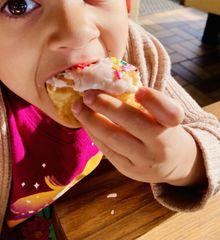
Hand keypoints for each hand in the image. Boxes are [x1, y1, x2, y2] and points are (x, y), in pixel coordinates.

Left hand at [72, 87, 206, 186]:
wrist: (174, 162)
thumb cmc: (162, 126)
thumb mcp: (163, 113)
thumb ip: (146, 100)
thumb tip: (107, 82)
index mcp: (173, 124)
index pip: (169, 113)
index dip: (154, 101)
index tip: (139, 91)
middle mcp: (162, 144)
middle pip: (134, 123)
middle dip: (107, 106)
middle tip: (87, 94)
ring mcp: (145, 160)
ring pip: (114, 138)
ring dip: (91, 120)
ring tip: (78, 106)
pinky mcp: (129, 170)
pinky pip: (107, 150)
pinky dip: (93, 132)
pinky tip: (84, 121)